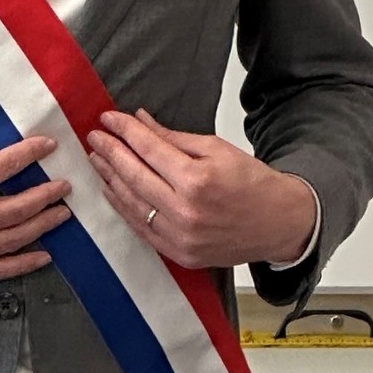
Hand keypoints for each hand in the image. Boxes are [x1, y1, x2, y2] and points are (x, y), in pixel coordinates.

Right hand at [0, 94, 70, 281]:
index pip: (3, 167)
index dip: (30, 154)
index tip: (49, 146)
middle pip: (17, 208)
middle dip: (46, 195)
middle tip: (66, 185)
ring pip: (11, 240)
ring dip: (41, 227)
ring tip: (61, 215)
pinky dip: (21, 265)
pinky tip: (42, 256)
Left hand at [85, 109, 316, 268]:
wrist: (278, 224)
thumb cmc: (252, 184)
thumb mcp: (217, 149)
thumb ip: (174, 138)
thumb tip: (141, 122)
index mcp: (197, 179)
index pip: (148, 149)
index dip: (125, 131)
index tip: (108, 119)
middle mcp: (185, 210)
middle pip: (134, 175)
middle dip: (110, 152)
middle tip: (94, 137)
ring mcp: (180, 236)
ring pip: (132, 203)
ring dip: (110, 179)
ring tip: (97, 160)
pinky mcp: (178, 253)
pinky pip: (140, 227)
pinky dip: (123, 207)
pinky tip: (112, 189)